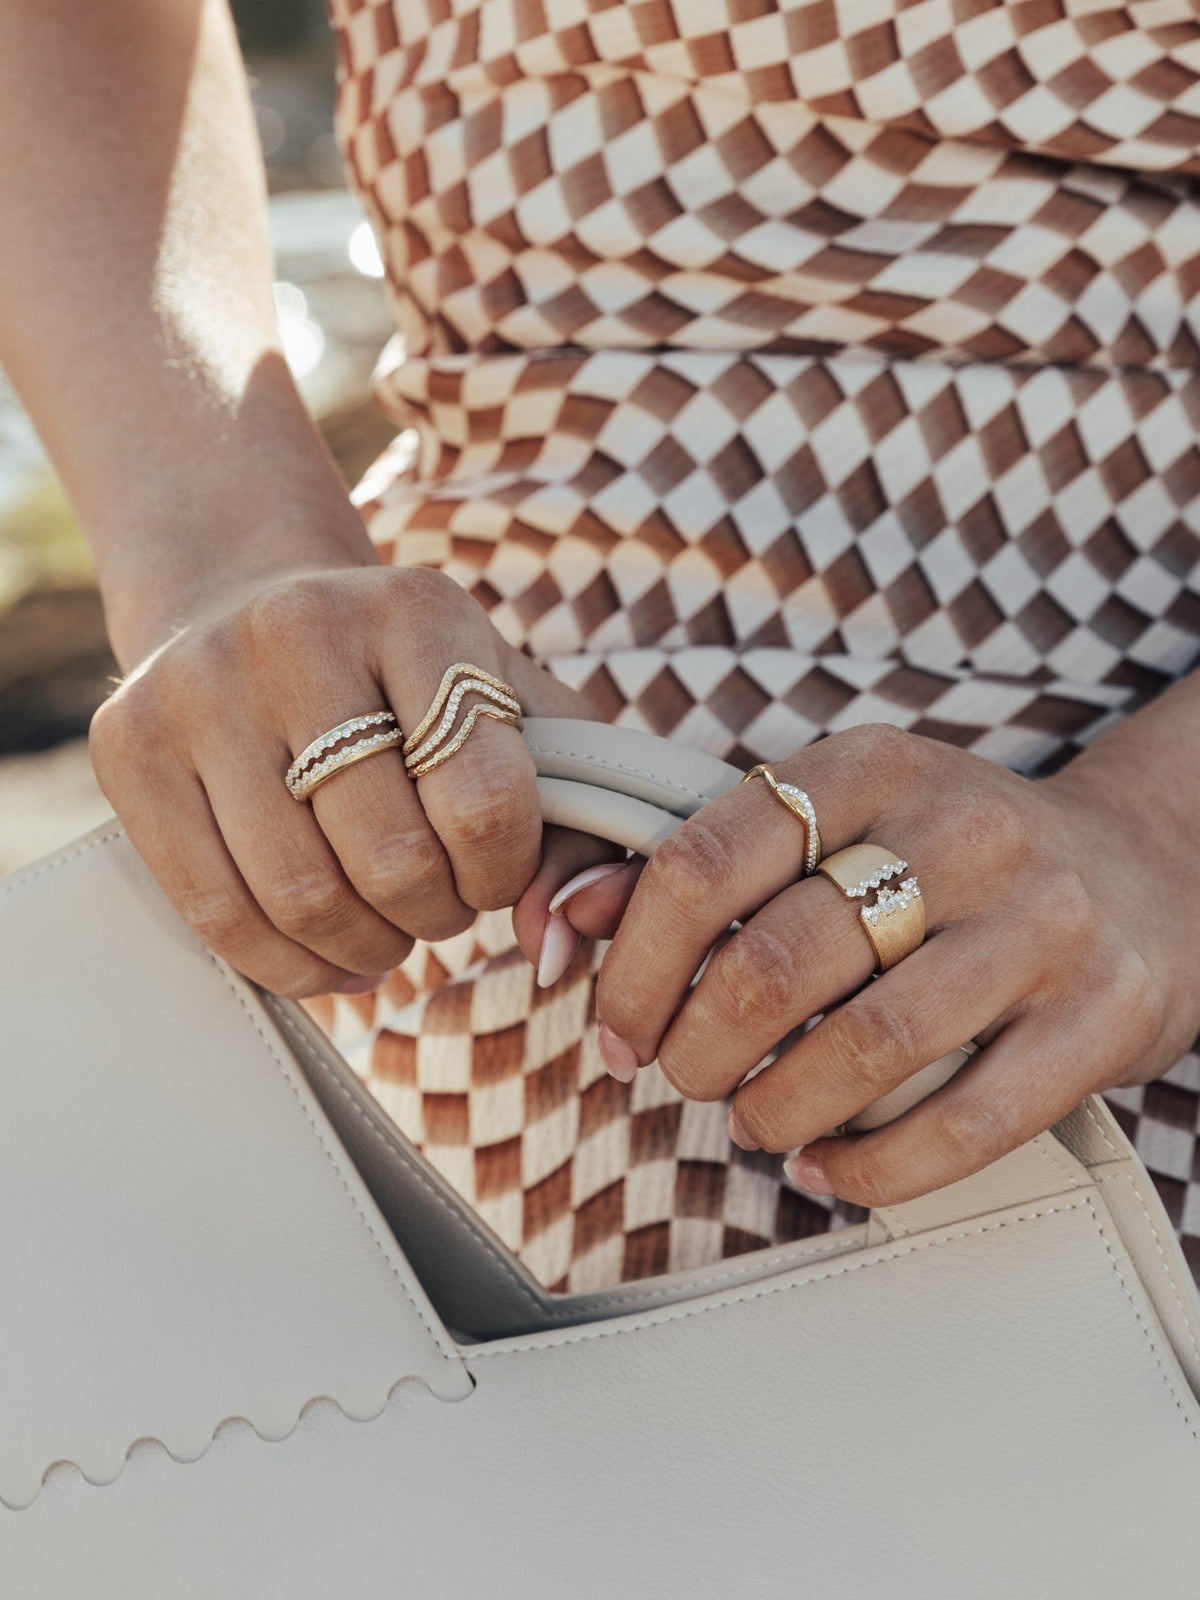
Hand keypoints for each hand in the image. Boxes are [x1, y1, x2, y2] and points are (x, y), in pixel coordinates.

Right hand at [91, 564, 614, 997]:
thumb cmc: (407, 681)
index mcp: (416, 609)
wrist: (246, 601)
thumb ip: (576, 817)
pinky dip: (289, 965)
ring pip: (302, 897)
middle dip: (435, 914)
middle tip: (437, 903)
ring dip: (367, 945)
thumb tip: (556, 941)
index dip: (502, 871)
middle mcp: (297, 631)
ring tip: (387, 924)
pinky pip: (215, 914)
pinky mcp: (127, 746)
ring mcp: (200, 687)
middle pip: (392, 859)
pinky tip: (329, 952)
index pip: (483, 797)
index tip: (490, 870)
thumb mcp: (508, 709)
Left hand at [517, 722, 1199, 1207]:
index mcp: (873, 765)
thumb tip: (573, 914)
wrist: (1145, 872)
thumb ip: (708, 860)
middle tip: (680, 1077)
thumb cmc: (953, 857)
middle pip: (774, 964)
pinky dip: (870, 1165)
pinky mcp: (1102, 1018)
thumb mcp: (839, 819)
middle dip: (695, 1049)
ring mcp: (1042, 924)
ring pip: (864, 1049)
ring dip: (773, 1109)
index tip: (614, 1025)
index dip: (634, 964)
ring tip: (750, 1121)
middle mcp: (964, 831)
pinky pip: (963, 1123)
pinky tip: (825, 1165)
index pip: (707, 861)